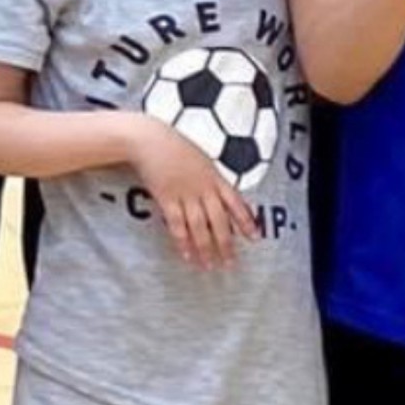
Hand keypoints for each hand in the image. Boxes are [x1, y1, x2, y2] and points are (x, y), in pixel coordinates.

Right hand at [121, 116, 251, 270]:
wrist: (150, 139)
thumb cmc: (174, 146)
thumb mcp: (201, 159)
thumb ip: (212, 178)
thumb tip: (222, 195)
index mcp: (215, 178)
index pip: (236, 203)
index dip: (246, 221)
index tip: (255, 237)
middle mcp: (204, 188)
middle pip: (219, 222)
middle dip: (226, 244)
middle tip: (230, 263)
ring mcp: (186, 194)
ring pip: (200, 227)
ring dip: (205, 248)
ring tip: (209, 266)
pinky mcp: (167, 199)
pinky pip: (177, 225)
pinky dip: (183, 242)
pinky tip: (186, 254)